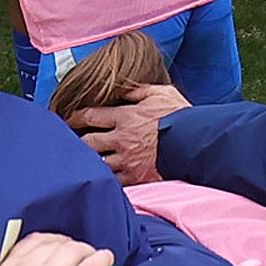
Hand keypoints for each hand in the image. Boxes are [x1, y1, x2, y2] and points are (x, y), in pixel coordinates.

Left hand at [66, 83, 189, 184]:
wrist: (196, 144)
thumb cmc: (181, 116)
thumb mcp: (160, 93)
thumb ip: (138, 90)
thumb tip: (121, 85)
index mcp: (125, 117)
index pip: (90, 116)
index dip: (75, 117)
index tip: (69, 118)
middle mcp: (121, 139)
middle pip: (88, 141)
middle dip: (77, 140)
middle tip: (69, 140)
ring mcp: (126, 160)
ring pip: (97, 162)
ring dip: (89, 160)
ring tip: (83, 159)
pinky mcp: (135, 177)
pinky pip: (113, 180)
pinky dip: (106, 177)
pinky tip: (101, 176)